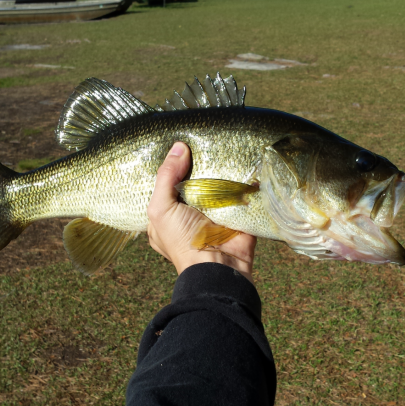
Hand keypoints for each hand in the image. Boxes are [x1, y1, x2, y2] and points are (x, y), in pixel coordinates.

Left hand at [147, 142, 256, 282]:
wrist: (219, 266)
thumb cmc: (183, 241)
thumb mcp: (161, 209)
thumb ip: (166, 178)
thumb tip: (178, 147)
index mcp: (168, 215)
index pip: (169, 185)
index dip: (174, 166)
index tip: (181, 143)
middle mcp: (191, 213)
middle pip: (195, 182)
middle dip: (199, 164)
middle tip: (204, 139)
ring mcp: (216, 213)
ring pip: (218, 185)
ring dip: (222, 169)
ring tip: (223, 143)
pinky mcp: (238, 213)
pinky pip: (240, 192)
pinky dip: (242, 179)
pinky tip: (242, 158)